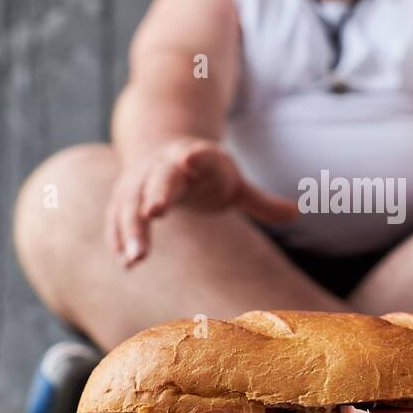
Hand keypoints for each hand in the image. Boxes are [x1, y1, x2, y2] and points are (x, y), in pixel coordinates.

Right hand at [105, 138, 298, 266]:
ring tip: (134, 260)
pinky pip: (116, 218)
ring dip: (131, 230)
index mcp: (195, 158)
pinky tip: (125, 262)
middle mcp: (163, 166)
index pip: (196, 156)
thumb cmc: (205, 173)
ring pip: (130, 203)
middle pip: (159, 179)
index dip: (194, 158)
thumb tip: (296, 213)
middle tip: (155, 213)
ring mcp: (138, 180)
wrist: (163, 149)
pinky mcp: (122, 198)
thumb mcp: (234, 183)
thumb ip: (260, 201)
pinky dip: (118, 238)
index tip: (190, 159)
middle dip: (156, 194)